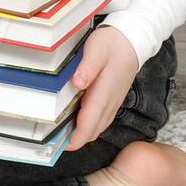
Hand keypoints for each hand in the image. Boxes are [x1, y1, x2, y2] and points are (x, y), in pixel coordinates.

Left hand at [62, 24, 140, 150]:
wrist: (132, 41)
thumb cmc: (111, 44)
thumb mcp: (96, 50)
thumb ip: (87, 68)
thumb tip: (77, 83)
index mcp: (103, 94)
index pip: (89, 124)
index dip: (75, 138)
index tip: (59, 145)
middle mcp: (109, 103)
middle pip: (92, 131)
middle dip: (75, 140)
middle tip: (53, 140)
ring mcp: (112, 104)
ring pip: (97, 128)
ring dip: (82, 134)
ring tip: (61, 134)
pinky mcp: (113, 101)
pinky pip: (101, 120)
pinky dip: (89, 126)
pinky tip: (76, 121)